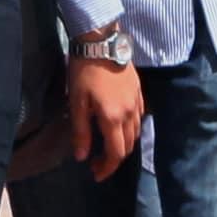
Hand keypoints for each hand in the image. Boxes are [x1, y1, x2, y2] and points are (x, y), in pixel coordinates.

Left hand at [67, 52, 146, 175]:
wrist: (101, 42)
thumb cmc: (84, 72)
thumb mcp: (77, 102)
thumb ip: (81, 131)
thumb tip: (82, 157)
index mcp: (113, 118)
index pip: (116, 153)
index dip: (107, 168)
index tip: (95, 174)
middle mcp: (129, 113)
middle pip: (128, 146)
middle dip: (114, 159)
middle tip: (98, 162)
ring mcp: (137, 102)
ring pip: (136, 132)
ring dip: (123, 144)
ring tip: (107, 145)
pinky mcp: (139, 91)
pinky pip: (139, 117)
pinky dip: (130, 129)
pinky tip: (119, 125)